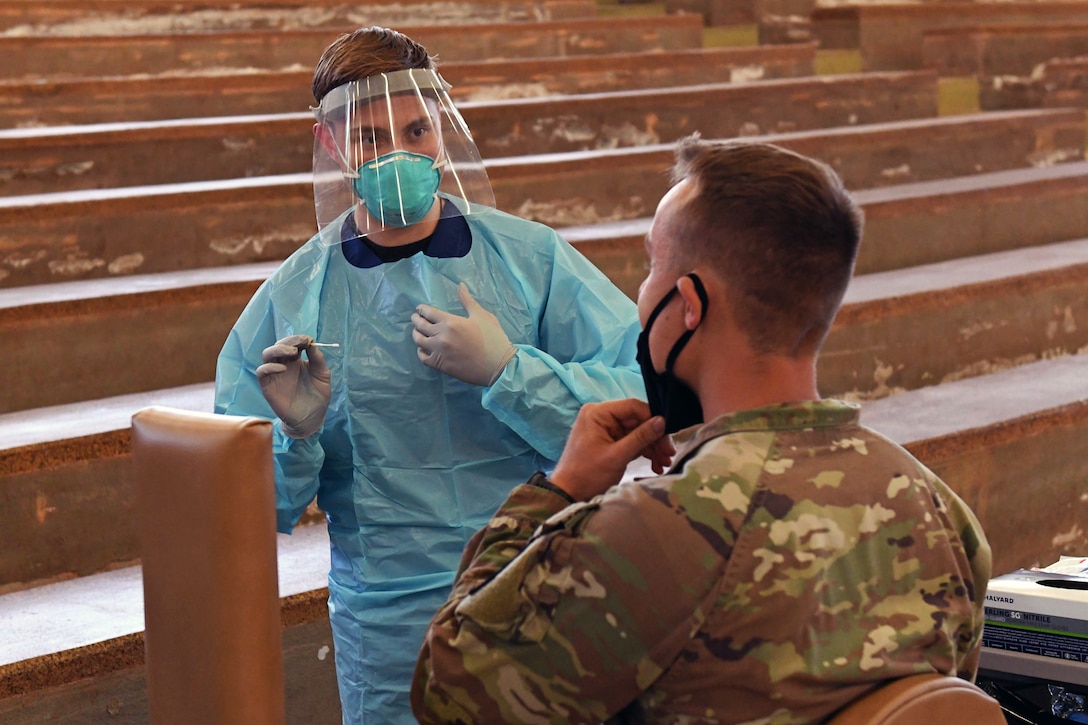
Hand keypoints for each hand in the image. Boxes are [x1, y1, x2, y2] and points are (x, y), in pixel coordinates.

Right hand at [256, 334, 331, 438]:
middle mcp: (284, 364)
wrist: (311, 418)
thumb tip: (312, 343)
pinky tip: (283, 369)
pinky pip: (262, 371)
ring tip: (292, 353)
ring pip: (267, 354)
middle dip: (289, 341)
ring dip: (278, 349)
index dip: (298, 339)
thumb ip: (318, 360)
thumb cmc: (318, 396)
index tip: (308, 340)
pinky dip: (269, 367)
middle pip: (279, 345)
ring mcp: (274, 373)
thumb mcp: (322, 376)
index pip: (293, 343)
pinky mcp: (267, 385)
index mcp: (296, 360)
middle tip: (300, 343)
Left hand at [412, 283, 516, 386]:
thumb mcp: (482, 316)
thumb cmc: (493, 339)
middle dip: (416, 319)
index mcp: (451, 322)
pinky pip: (422, 357)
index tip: (419, 309)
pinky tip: (423, 348)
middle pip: (420, 325)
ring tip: (417, 332)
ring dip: (416, 334)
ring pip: (418, 341)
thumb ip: (467, 301)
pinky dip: (420, 351)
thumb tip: (460, 285)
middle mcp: (441, 336)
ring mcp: (439, 351)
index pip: (428, 312)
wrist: (498, 366)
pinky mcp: (440, 365)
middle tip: (415, 318)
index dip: (421, 309)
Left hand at [550, 398, 673, 501]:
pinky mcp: (610, 442)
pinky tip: (656, 465)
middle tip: (669, 453)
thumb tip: (663, 421)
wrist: (569, 495)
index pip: (633, 407)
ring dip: (652, 447)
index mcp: (598, 413)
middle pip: (637, 420)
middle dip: (655, 437)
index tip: (668, 434)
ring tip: (665, 463)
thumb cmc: (588, 474)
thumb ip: (641, 437)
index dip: (653, 418)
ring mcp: (606, 430)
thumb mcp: (617, 456)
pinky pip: (631, 442)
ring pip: (637, 432)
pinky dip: (644, 452)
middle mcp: (601, 416)